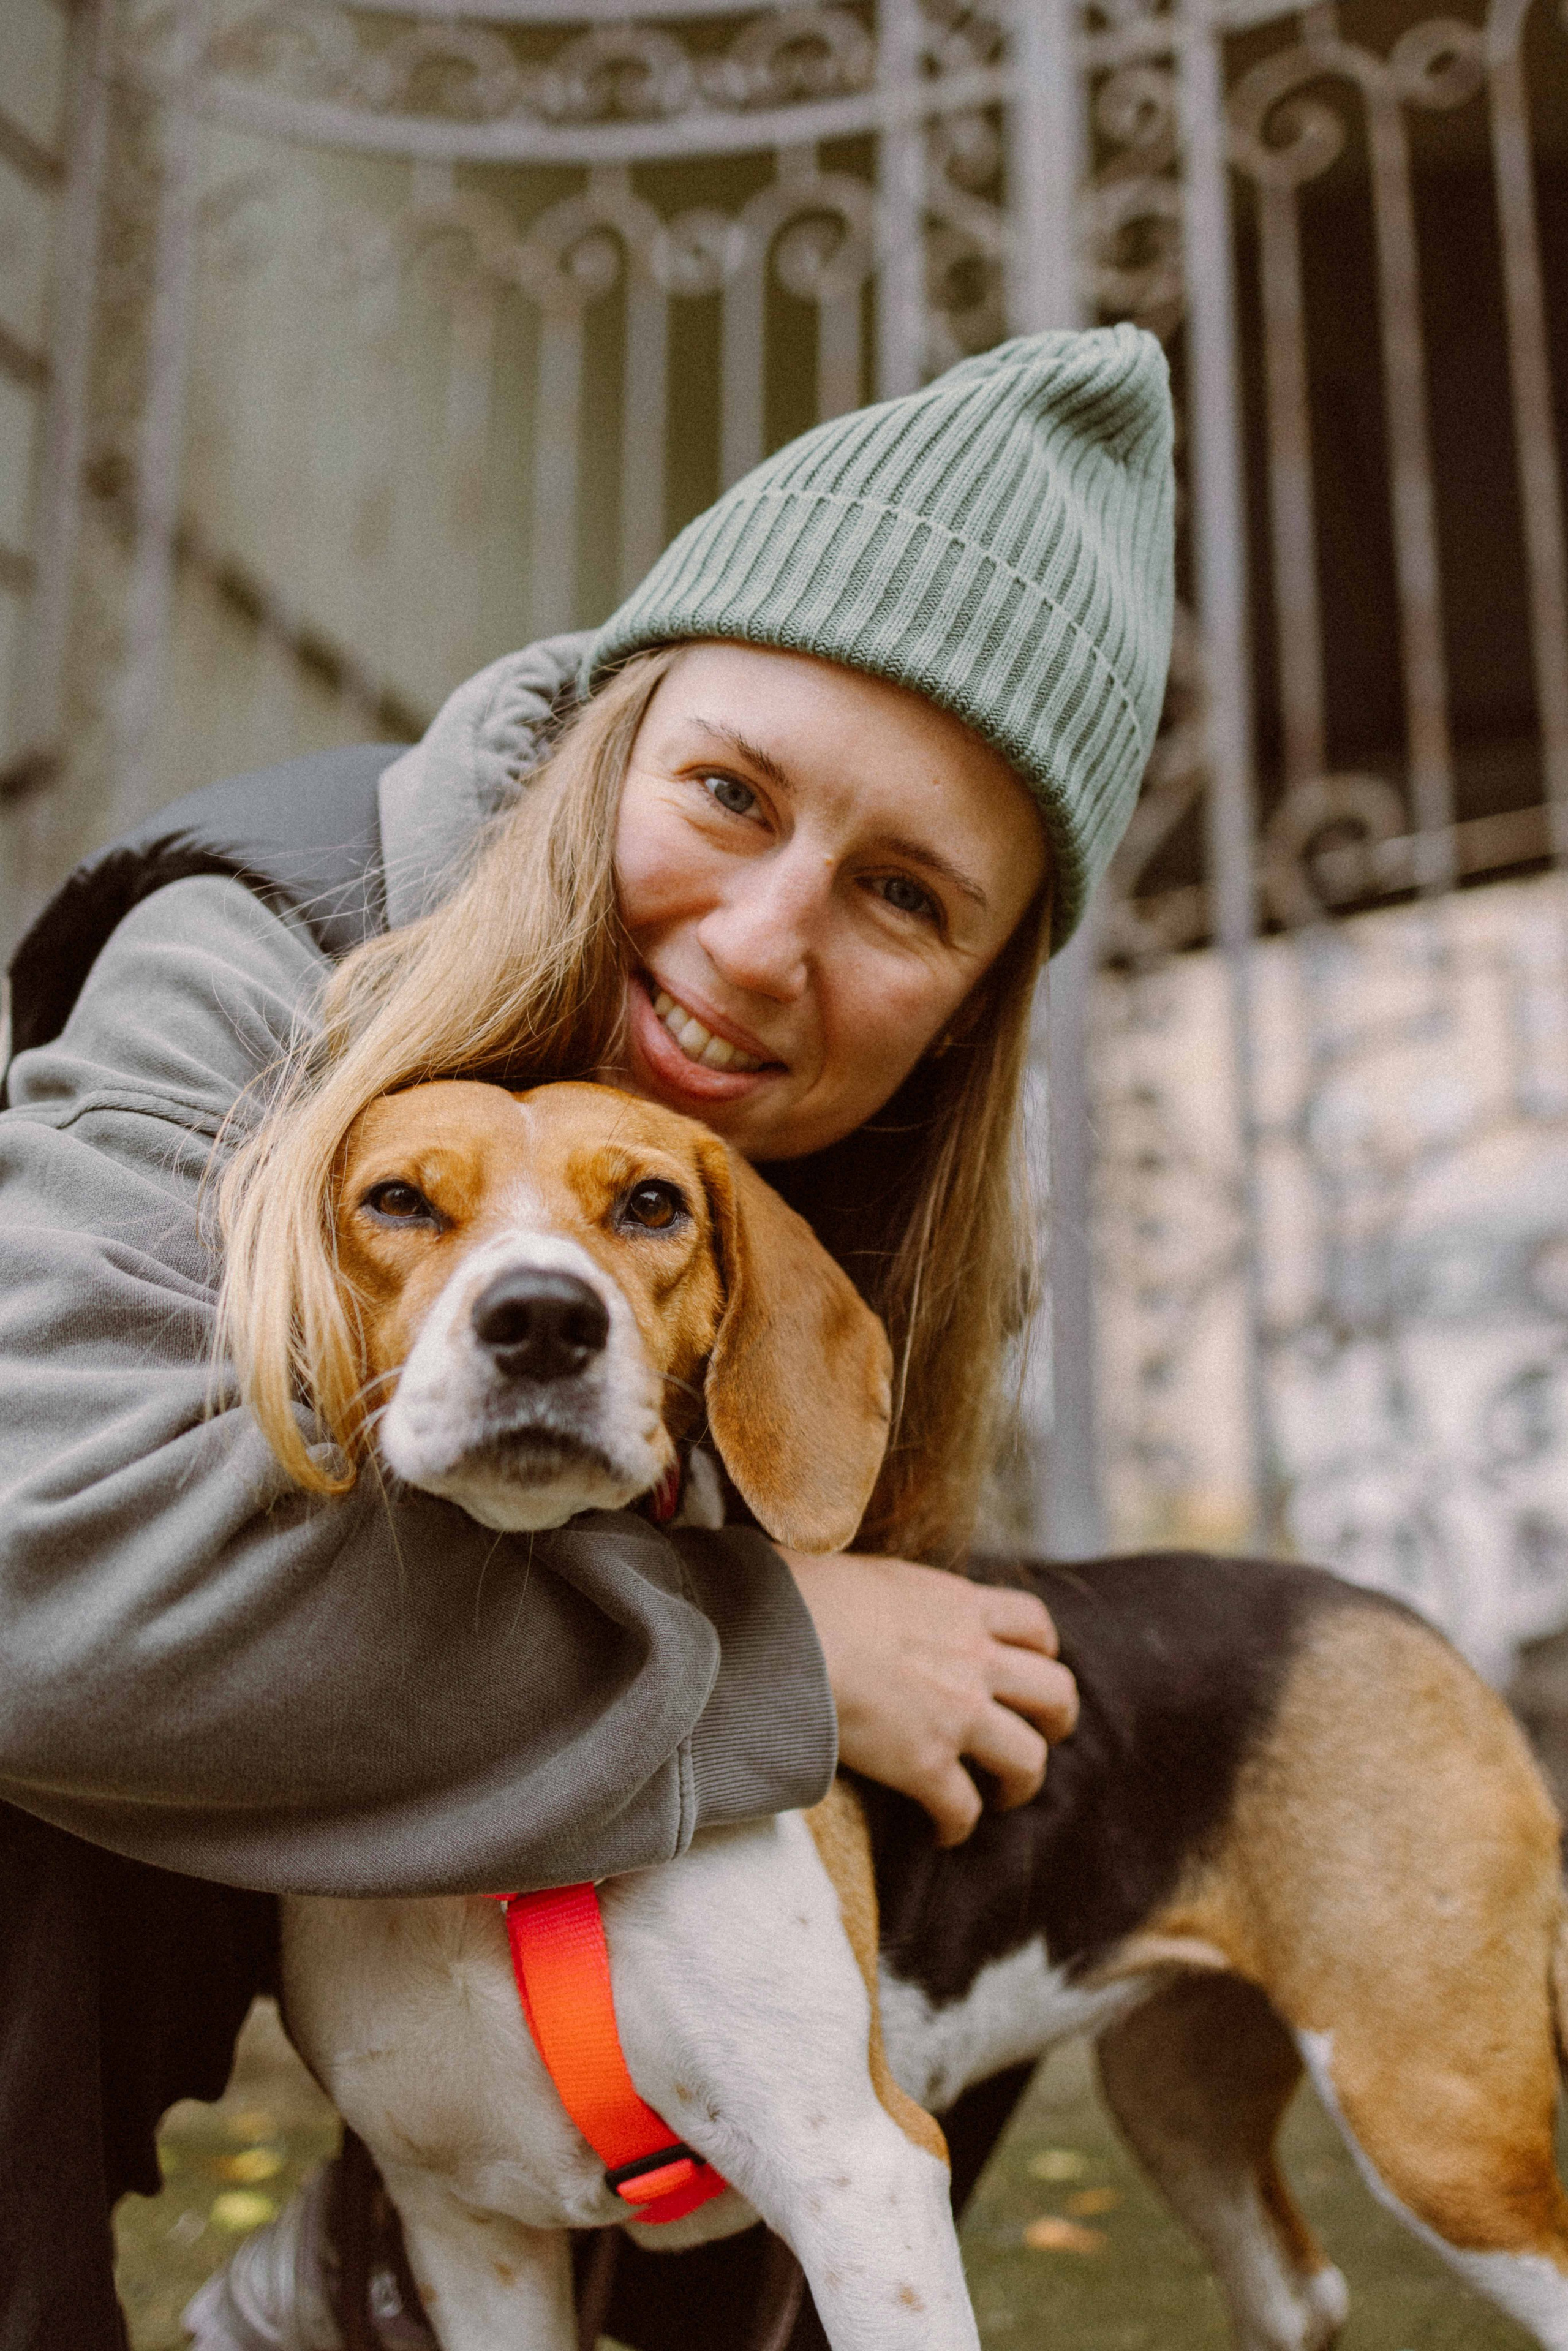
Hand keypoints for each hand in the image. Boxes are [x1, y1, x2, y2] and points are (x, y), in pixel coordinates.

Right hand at [780, 1551, 1078, 1846]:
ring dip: (1021, 1781)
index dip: (1041, 1651)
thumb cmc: (803, 1592)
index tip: (1025, 1668)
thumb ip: (896, 1594)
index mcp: (958, 1606)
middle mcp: (973, 1658)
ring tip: (1001, 1792)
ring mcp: (957, 1714)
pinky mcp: (926, 1764)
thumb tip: (866, 1597)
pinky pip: (964, 1809)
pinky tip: (940, 1831)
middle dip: (1057, 1720)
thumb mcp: (868, 1573)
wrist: (783, 1633)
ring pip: (1029, 1759)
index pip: (1033, 1623)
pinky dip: (957, 1826)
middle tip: (1039, 1734)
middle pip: (1055, 1692)